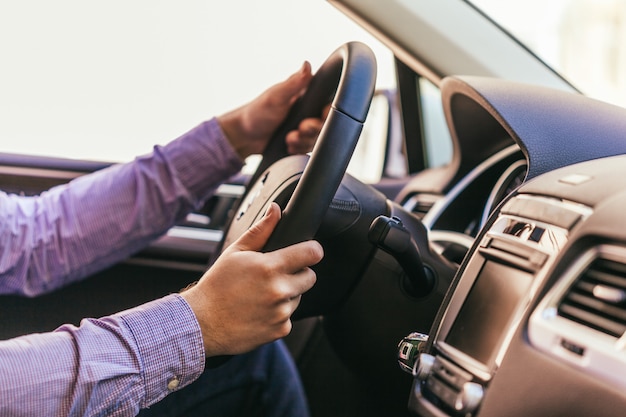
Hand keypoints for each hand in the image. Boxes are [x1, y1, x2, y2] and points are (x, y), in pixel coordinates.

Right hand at [181, 203, 322, 356]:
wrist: (202, 323)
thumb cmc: (216, 286)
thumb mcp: (235, 252)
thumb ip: (260, 230)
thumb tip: (275, 209)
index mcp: (270, 267)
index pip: (312, 253)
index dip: (312, 250)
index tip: (307, 251)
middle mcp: (279, 291)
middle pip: (310, 276)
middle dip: (299, 272)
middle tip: (276, 275)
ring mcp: (281, 312)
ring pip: (298, 297)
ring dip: (287, 294)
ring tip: (261, 295)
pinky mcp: (280, 330)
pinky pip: (288, 317)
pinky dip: (278, 314)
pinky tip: (259, 311)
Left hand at [218, 62, 324, 158]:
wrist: (245, 136)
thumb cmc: (257, 112)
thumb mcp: (276, 96)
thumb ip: (294, 83)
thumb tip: (307, 65)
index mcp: (304, 97)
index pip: (326, 105)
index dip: (326, 113)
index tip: (318, 117)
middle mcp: (306, 113)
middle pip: (323, 125)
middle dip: (311, 130)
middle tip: (299, 128)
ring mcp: (303, 128)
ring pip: (316, 139)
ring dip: (303, 141)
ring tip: (289, 138)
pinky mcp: (299, 142)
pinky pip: (308, 149)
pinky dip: (299, 149)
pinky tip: (288, 145)